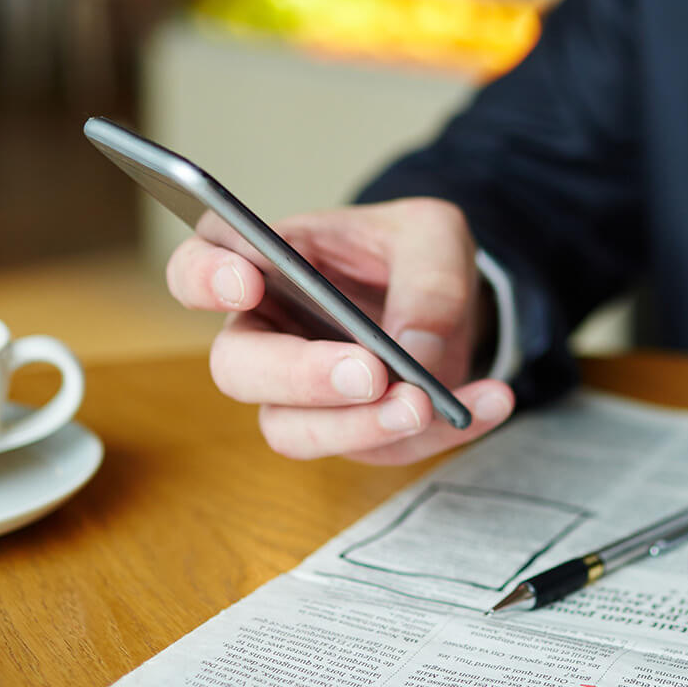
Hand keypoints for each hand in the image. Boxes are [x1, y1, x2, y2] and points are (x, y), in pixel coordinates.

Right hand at [165, 198, 514, 464]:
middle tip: (370, 372)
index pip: (199, 270)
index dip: (204, 280)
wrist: (452, 298)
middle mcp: (266, 337)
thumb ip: (427, 279)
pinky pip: (378, 450)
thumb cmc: (413, 254)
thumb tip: (414, 350)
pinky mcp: (350, 433)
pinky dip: (440, 434)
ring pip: (293, 432)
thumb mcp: (435, 237)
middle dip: (300, 377)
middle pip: (238, 370)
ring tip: (427, 404)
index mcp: (264, 265)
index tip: (245, 283)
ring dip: (361, 427)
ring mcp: (301, 396)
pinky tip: (488, 404)